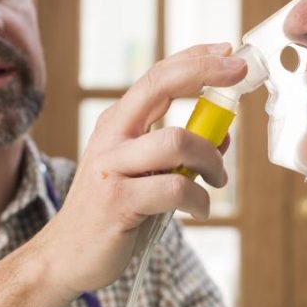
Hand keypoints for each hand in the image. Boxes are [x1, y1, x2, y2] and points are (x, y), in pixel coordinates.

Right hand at [35, 43, 246, 296]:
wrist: (67, 255)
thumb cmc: (114, 211)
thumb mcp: (144, 172)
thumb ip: (179, 152)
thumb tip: (224, 133)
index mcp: (118, 123)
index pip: (157, 76)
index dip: (195, 59)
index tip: (229, 51)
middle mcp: (112, 137)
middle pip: (160, 86)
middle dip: (205, 74)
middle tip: (240, 76)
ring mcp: (112, 167)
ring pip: (178, 141)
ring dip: (212, 159)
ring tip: (218, 180)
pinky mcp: (118, 201)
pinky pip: (175, 189)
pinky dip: (200, 200)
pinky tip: (200, 209)